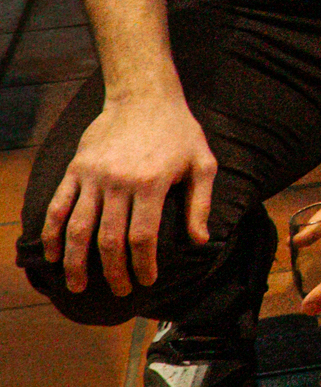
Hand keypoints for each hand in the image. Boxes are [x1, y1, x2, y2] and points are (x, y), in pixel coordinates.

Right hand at [42, 93, 216, 296]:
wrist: (144, 95)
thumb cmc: (179, 130)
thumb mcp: (202, 162)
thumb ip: (201, 203)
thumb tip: (201, 241)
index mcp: (152, 183)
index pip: (143, 236)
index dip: (143, 264)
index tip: (147, 281)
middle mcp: (119, 182)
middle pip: (110, 239)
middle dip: (114, 271)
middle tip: (119, 291)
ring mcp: (94, 176)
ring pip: (78, 228)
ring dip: (76, 261)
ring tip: (78, 285)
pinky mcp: (76, 169)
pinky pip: (58, 206)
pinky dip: (52, 232)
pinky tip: (53, 254)